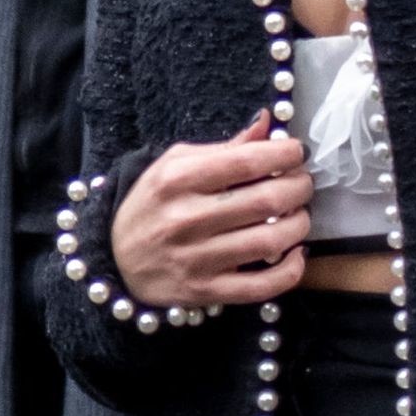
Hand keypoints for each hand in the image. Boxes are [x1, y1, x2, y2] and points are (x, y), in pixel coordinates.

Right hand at [111, 112, 312, 310]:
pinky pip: (262, 286)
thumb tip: (267, 123)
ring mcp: (197, 259)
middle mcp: (186, 219)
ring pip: (270, 241)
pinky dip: (291, 269)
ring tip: (298, 214)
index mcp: (178, 180)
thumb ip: (225, 147)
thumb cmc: (152, 203)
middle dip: (299, 187)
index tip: (297, 152)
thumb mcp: (175, 164)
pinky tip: (296, 252)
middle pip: (266, 200)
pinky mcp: (205, 291)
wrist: (112, 259)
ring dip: (299, 224)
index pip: (246, 162)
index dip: (284, 154)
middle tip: (303, 182)